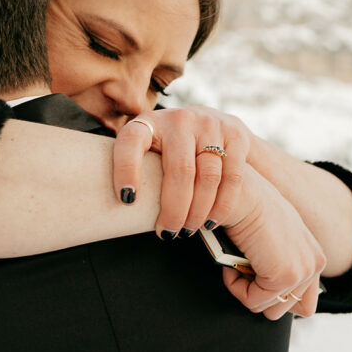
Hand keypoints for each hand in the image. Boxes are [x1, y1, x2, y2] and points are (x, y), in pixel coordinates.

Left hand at [113, 107, 252, 237]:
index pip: (131, 142)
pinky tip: (211, 221)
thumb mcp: (149, 150)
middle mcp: (179, 118)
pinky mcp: (235, 133)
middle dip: (174, 209)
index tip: (127, 200)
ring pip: (208, 177)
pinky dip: (221, 206)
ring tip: (187, 230)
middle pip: (179, 170)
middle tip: (168, 233)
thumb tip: (115, 210)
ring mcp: (209, 123)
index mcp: (148, 122)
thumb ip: (138, 169)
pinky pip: (232, 177)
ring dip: (198, 211)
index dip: (126, 169)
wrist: (212, 124)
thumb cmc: (168, 150)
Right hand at [220, 167, 325, 320]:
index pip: (303, 303)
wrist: (238, 190)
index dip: (274, 297)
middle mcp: (315, 264)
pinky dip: (234, 284)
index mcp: (314, 256)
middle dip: (257, 293)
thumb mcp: (269, 238)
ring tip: (236, 261)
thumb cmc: (245, 206)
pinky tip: (232, 261)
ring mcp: (302, 271)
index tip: (253, 279)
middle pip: (283, 309)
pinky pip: (252, 301)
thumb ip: (277, 262)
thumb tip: (269, 296)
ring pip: (266, 308)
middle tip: (242, 265)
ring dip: (245, 289)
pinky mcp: (285, 276)